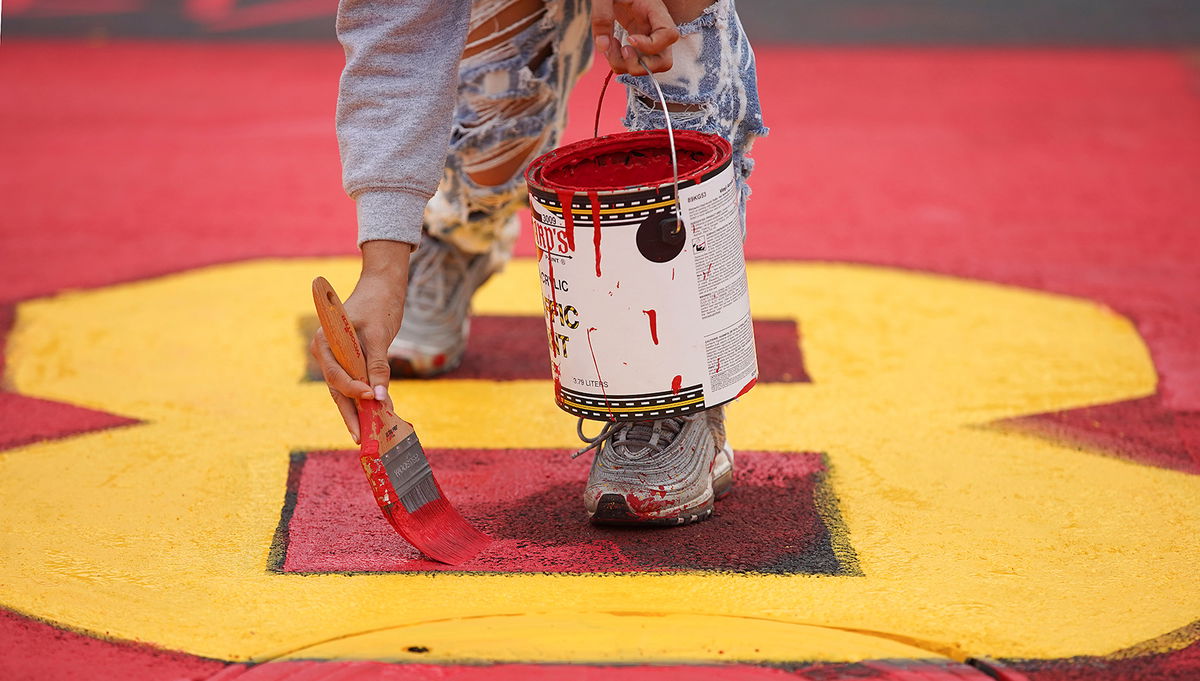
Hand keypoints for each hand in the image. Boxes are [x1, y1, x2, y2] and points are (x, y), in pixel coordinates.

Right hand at [309, 240, 411, 442]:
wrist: (381, 287)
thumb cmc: (378, 305)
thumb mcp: (379, 335)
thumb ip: (378, 365)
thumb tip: (379, 396)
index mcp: (324, 341)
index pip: (336, 374)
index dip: (352, 390)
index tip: (370, 398)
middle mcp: (325, 352)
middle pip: (337, 389)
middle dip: (350, 413)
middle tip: (361, 437)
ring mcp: (336, 358)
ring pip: (345, 390)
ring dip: (358, 410)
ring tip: (369, 432)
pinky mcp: (349, 360)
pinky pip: (355, 382)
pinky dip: (365, 397)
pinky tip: (378, 413)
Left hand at [592, 0, 679, 74]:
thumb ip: (602, 16)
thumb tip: (602, 46)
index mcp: (655, 11)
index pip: (669, 35)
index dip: (651, 45)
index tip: (629, 39)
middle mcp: (655, 29)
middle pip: (664, 61)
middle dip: (641, 66)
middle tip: (624, 50)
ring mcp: (647, 40)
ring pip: (647, 68)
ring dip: (625, 65)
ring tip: (610, 45)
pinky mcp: (636, 45)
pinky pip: (633, 65)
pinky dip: (618, 63)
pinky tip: (610, 46)